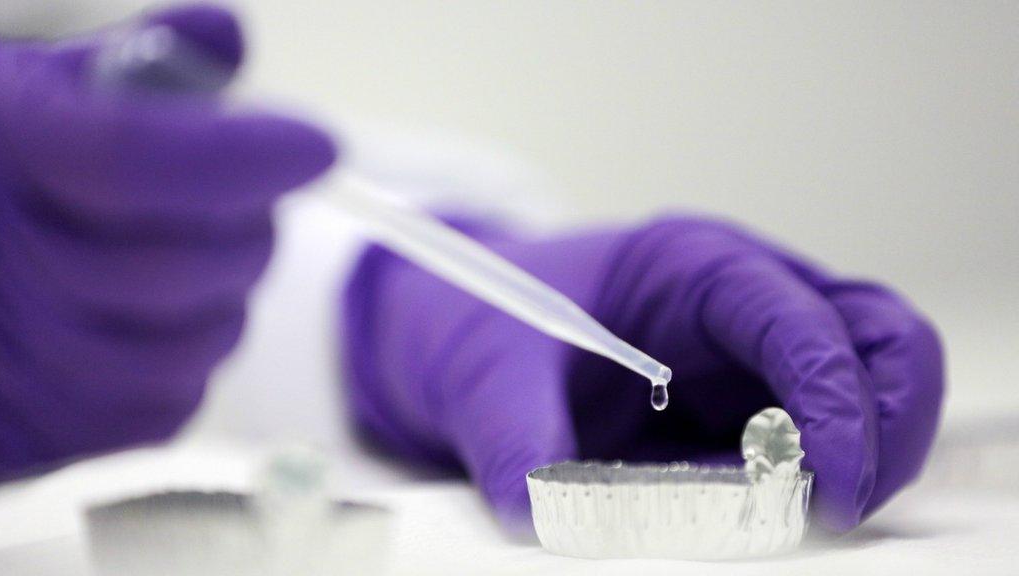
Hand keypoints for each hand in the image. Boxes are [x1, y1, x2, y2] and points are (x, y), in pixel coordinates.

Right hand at [0, 5, 334, 479]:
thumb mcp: (34, 91)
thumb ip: (134, 65)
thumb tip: (227, 37)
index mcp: (8, 150)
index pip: (135, 160)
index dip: (239, 157)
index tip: (315, 146)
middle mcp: (6, 263)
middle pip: (180, 265)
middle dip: (242, 230)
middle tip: (239, 204)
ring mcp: (24, 362)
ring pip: (193, 346)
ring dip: (221, 302)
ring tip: (191, 267)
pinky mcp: (50, 431)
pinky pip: (170, 406)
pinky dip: (187, 364)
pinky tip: (153, 326)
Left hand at [341, 215, 942, 532]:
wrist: (458, 326)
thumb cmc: (478, 317)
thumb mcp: (484, 372)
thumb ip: (514, 438)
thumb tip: (542, 514)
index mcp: (690, 266)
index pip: (806, 320)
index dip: (837, 404)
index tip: (824, 491)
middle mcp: (741, 299)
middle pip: (881, 343)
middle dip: (882, 429)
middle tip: (833, 509)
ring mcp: (748, 352)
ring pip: (865, 391)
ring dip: (854, 461)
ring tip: (783, 517)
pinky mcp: (739, 403)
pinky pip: (808, 442)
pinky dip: (805, 485)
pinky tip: (752, 516)